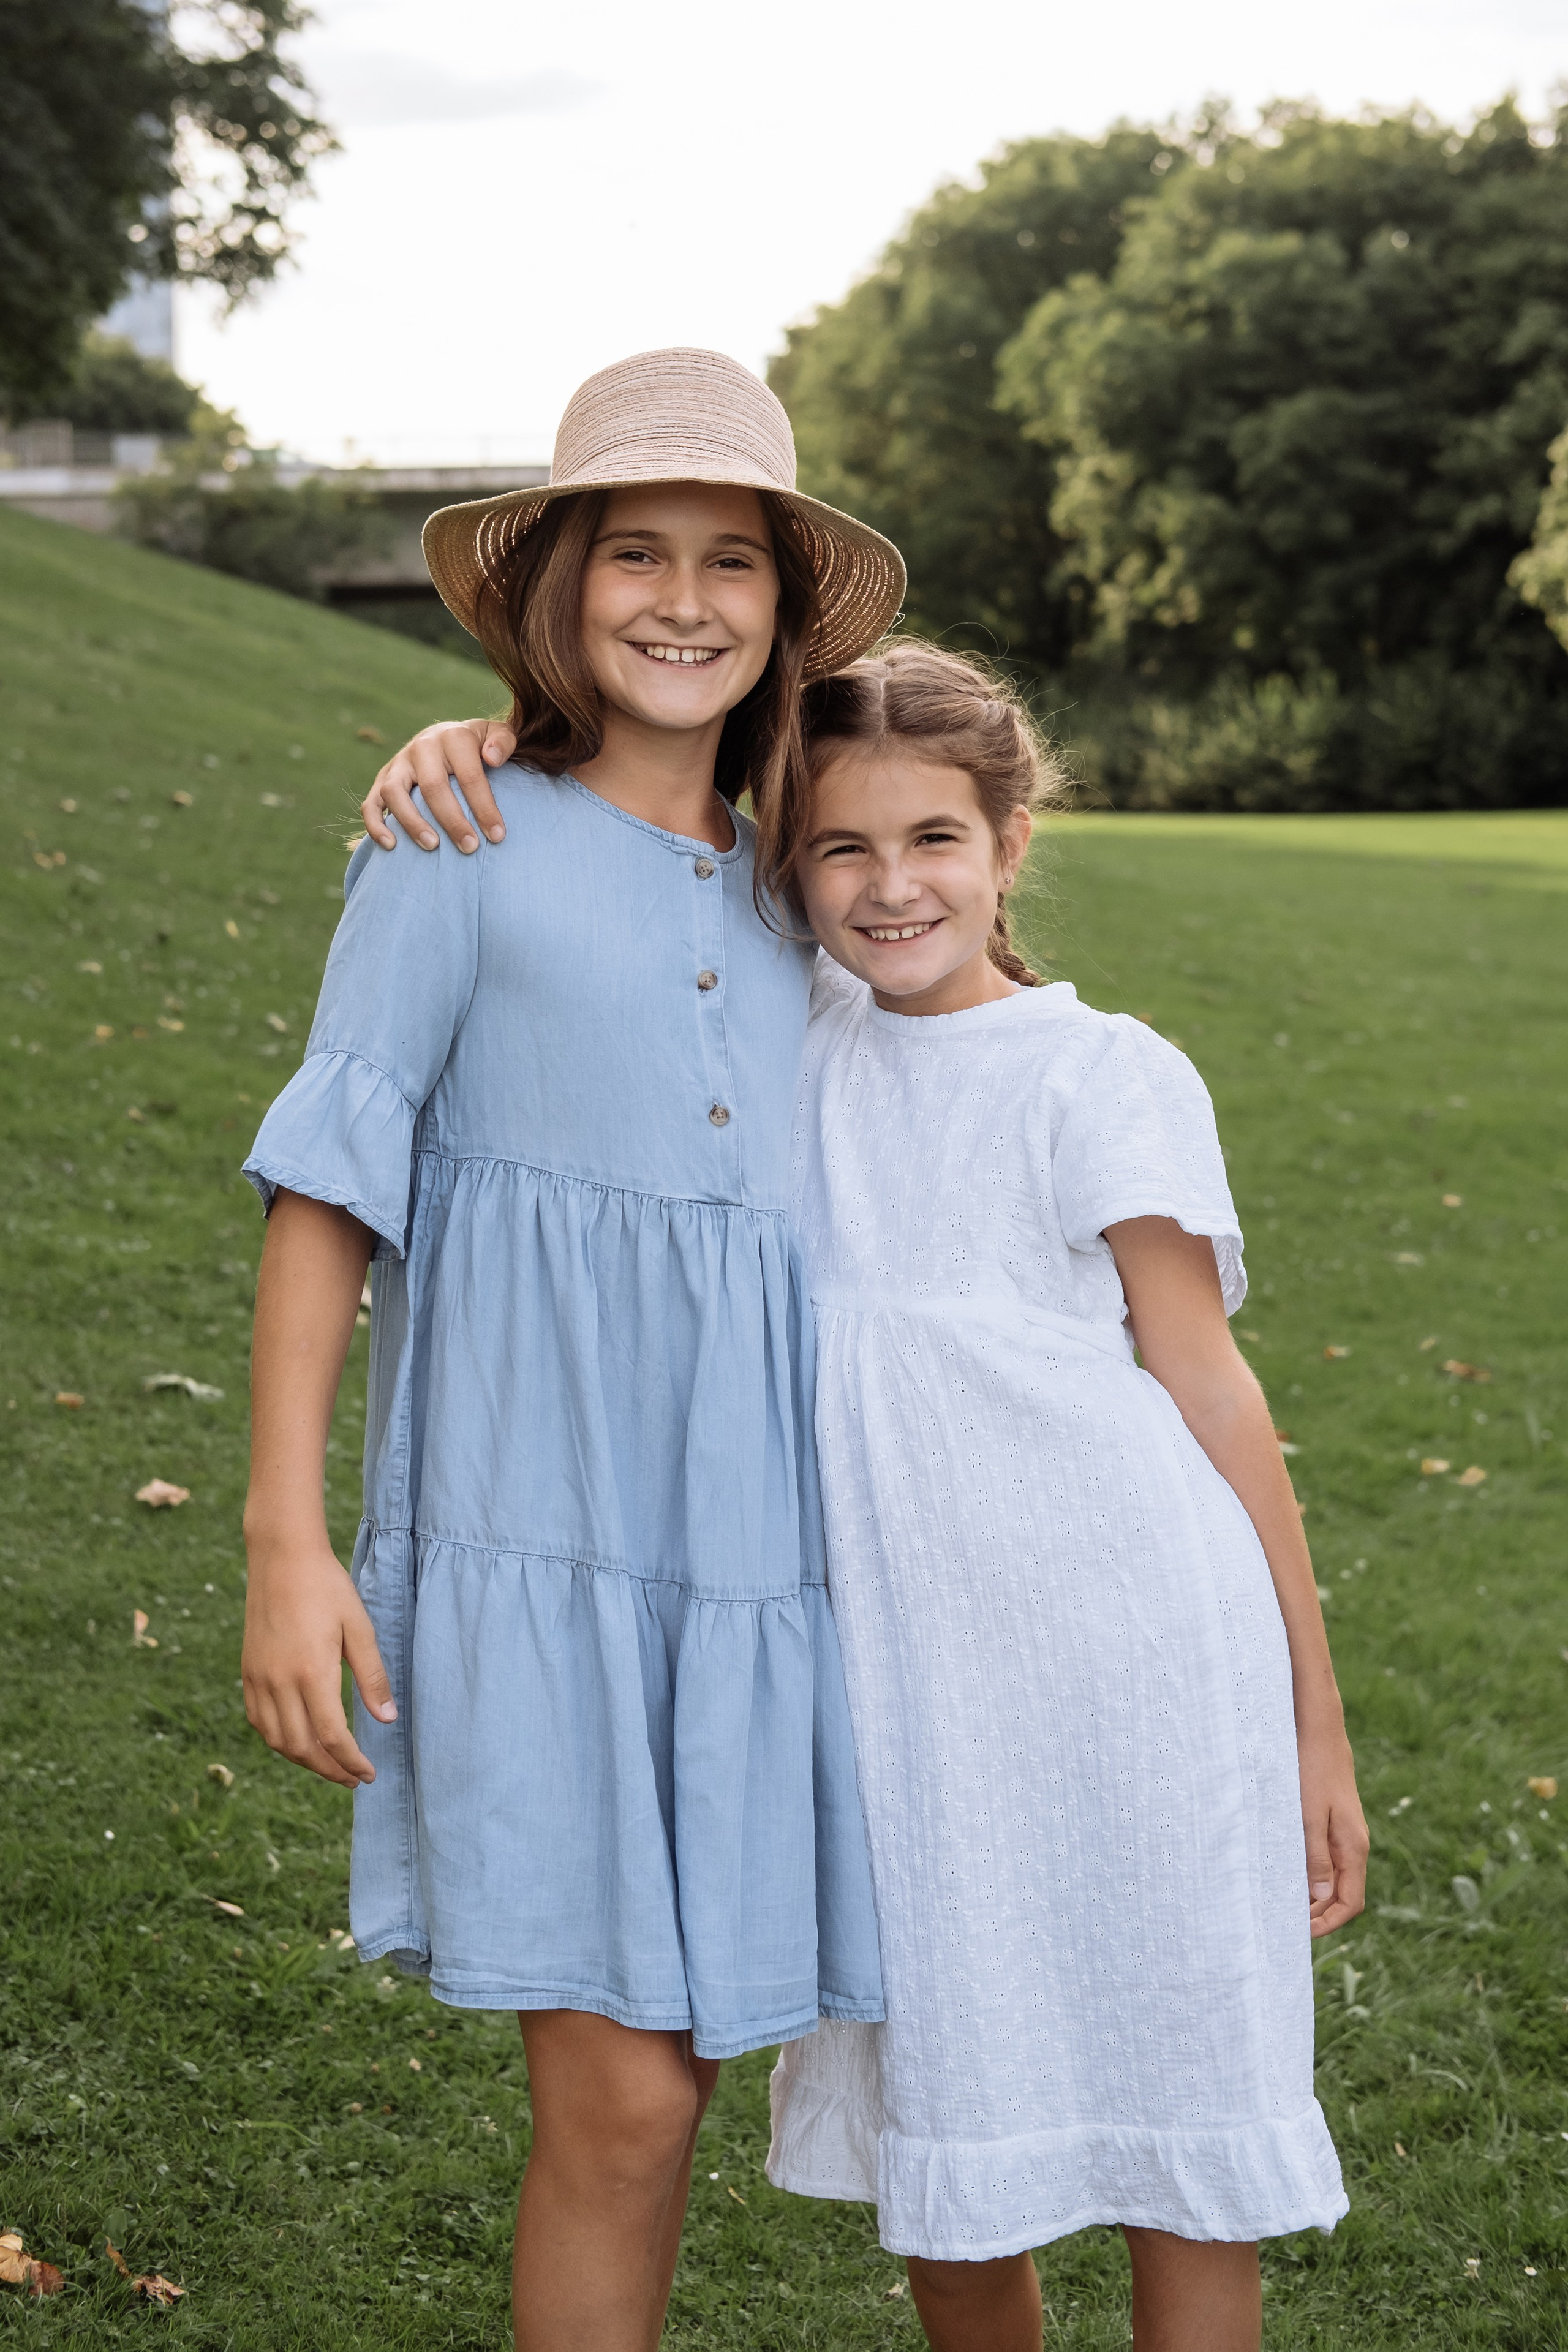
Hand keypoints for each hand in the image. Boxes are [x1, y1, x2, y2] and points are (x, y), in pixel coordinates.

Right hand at [242, 1533, 395, 1787]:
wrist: (282, 1558)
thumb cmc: (327, 1588)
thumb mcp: (360, 1628)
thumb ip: (373, 1676)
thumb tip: (387, 1720)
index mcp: (311, 1673)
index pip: (332, 1737)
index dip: (351, 1762)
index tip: (368, 1774)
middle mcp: (279, 1682)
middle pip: (302, 1747)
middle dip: (329, 1770)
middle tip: (353, 1778)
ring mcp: (259, 1679)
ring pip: (277, 1740)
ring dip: (303, 1760)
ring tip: (329, 1765)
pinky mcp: (247, 1672)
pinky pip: (258, 1721)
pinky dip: (278, 1740)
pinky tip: (297, 1740)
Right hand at [362, 718, 517, 852]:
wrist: (446, 737)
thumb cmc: (478, 745)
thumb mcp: (497, 736)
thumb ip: (503, 743)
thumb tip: (492, 758)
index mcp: (453, 737)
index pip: (469, 776)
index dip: (484, 808)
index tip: (497, 836)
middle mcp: (422, 747)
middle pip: (433, 786)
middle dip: (452, 821)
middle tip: (469, 847)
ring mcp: (399, 763)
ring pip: (394, 792)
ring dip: (412, 822)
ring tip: (432, 847)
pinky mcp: (382, 779)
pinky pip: (371, 803)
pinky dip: (376, 825)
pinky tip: (390, 846)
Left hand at [1299, 1721, 1368, 1936]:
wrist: (1319, 1733)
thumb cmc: (1312, 1772)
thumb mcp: (1309, 1816)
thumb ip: (1316, 1856)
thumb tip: (1321, 1896)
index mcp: (1354, 1848)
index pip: (1350, 1903)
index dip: (1329, 1923)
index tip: (1301, 1934)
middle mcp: (1355, 1846)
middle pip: (1344, 1896)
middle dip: (1320, 1915)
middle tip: (1287, 1924)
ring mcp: (1346, 1836)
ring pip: (1335, 1880)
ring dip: (1315, 1896)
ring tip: (1284, 1905)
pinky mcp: (1334, 1825)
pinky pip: (1328, 1861)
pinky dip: (1312, 1875)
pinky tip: (1289, 1875)